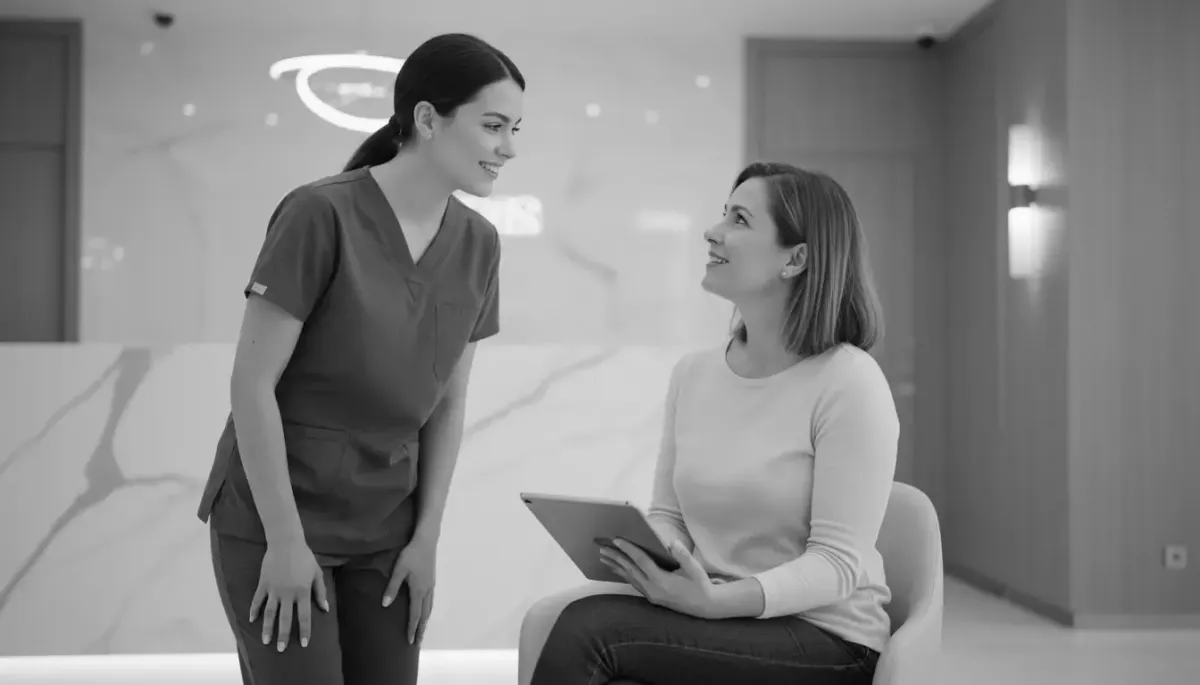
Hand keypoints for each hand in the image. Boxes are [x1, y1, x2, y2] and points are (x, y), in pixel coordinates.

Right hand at [250, 540, 329, 651]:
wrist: (286, 542)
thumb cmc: (304, 557)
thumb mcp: (316, 573)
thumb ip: (320, 591)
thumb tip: (325, 609)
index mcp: (302, 592)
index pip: (304, 616)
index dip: (304, 631)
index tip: (303, 644)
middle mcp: (288, 594)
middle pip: (285, 619)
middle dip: (283, 635)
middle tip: (281, 649)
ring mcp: (274, 590)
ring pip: (270, 613)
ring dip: (267, 628)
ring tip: (266, 641)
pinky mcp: (263, 584)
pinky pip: (257, 600)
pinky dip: (254, 610)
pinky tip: (251, 620)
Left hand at [383, 534, 437, 643]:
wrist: (426, 542)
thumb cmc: (410, 555)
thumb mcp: (398, 571)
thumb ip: (392, 588)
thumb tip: (385, 605)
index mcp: (418, 591)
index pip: (415, 614)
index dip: (412, 628)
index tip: (410, 640)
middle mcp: (427, 591)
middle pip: (424, 615)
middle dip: (421, 629)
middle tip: (418, 642)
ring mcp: (431, 586)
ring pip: (429, 608)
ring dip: (425, 620)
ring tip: (422, 629)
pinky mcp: (431, 580)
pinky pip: (431, 601)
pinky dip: (427, 611)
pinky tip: (425, 610)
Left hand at [599, 538, 716, 618]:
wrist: (705, 606)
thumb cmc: (701, 585)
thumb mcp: (695, 569)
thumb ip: (683, 556)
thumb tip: (672, 542)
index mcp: (662, 581)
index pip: (641, 562)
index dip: (628, 549)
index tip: (617, 540)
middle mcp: (653, 589)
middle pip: (630, 570)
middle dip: (615, 557)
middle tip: (602, 547)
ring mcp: (651, 595)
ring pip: (629, 578)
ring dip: (616, 566)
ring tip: (603, 557)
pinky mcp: (652, 597)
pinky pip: (634, 583)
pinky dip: (624, 574)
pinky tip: (618, 569)